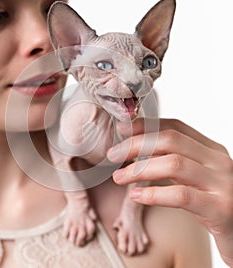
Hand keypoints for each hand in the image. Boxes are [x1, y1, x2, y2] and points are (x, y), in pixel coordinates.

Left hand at [107, 118, 232, 266]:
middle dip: (136, 145)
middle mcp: (219, 161)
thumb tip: (137, 148)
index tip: (121, 129)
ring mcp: (222, 183)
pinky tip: (136, 195)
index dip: (145, 126)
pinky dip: (154, 193)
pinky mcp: (221, 209)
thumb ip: (172, 161)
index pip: (175, 127)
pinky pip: (181, 195)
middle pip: (170, 140)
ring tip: (118, 177)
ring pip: (174, 164)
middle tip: (113, 154)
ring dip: (139, 169)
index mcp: (211, 150)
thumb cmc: (211, 203)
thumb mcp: (193, 177)